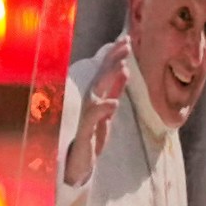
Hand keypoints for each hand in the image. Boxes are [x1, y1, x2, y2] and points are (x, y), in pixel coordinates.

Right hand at [60, 36, 128, 187]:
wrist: (78, 166)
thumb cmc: (91, 138)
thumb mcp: (108, 112)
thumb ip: (114, 91)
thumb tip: (125, 69)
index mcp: (96, 98)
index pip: (104, 73)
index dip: (114, 56)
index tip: (127, 40)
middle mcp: (88, 104)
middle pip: (100, 77)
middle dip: (113, 60)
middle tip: (126, 44)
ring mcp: (85, 118)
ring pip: (96, 93)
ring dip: (108, 80)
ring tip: (123, 67)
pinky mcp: (84, 134)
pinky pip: (92, 120)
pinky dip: (102, 110)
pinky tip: (114, 103)